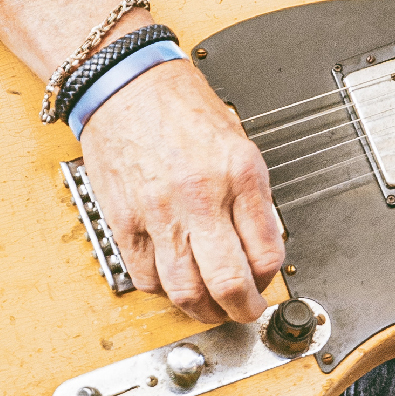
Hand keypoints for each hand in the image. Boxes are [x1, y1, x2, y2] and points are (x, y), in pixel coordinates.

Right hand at [79, 60, 284, 323]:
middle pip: (228, 283)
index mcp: (239, 174)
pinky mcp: (124, 220)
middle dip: (243, 310)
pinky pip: (146, 278)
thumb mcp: (238, 144)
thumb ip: (252, 198)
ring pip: (185, 291)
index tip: (266, 284)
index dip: (270, 280)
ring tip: (210, 307)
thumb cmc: (180, 107)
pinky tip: (174, 281)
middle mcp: (201, 196)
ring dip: (202, 310)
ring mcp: (159, 212)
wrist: (125, 83)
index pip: (267, 253)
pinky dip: (163, 291)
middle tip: (245, 312)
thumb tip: (261, 247)